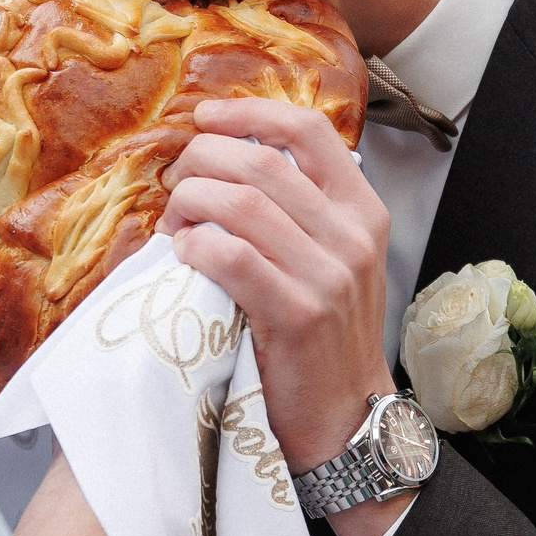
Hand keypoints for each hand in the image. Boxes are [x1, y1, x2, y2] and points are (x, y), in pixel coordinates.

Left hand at [154, 99, 407, 535]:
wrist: (345, 422)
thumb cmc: (321, 340)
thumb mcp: (328, 262)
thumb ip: (295, 211)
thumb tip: (222, 161)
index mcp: (361, 211)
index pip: (309, 131)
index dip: (249, 113)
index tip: (205, 117)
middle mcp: (352, 236)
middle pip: (260, 161)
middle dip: (201, 162)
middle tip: (174, 187)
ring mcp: (329, 275)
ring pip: (241, 203)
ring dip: (190, 205)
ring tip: (174, 226)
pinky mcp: (299, 314)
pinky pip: (231, 256)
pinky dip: (195, 246)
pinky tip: (184, 256)